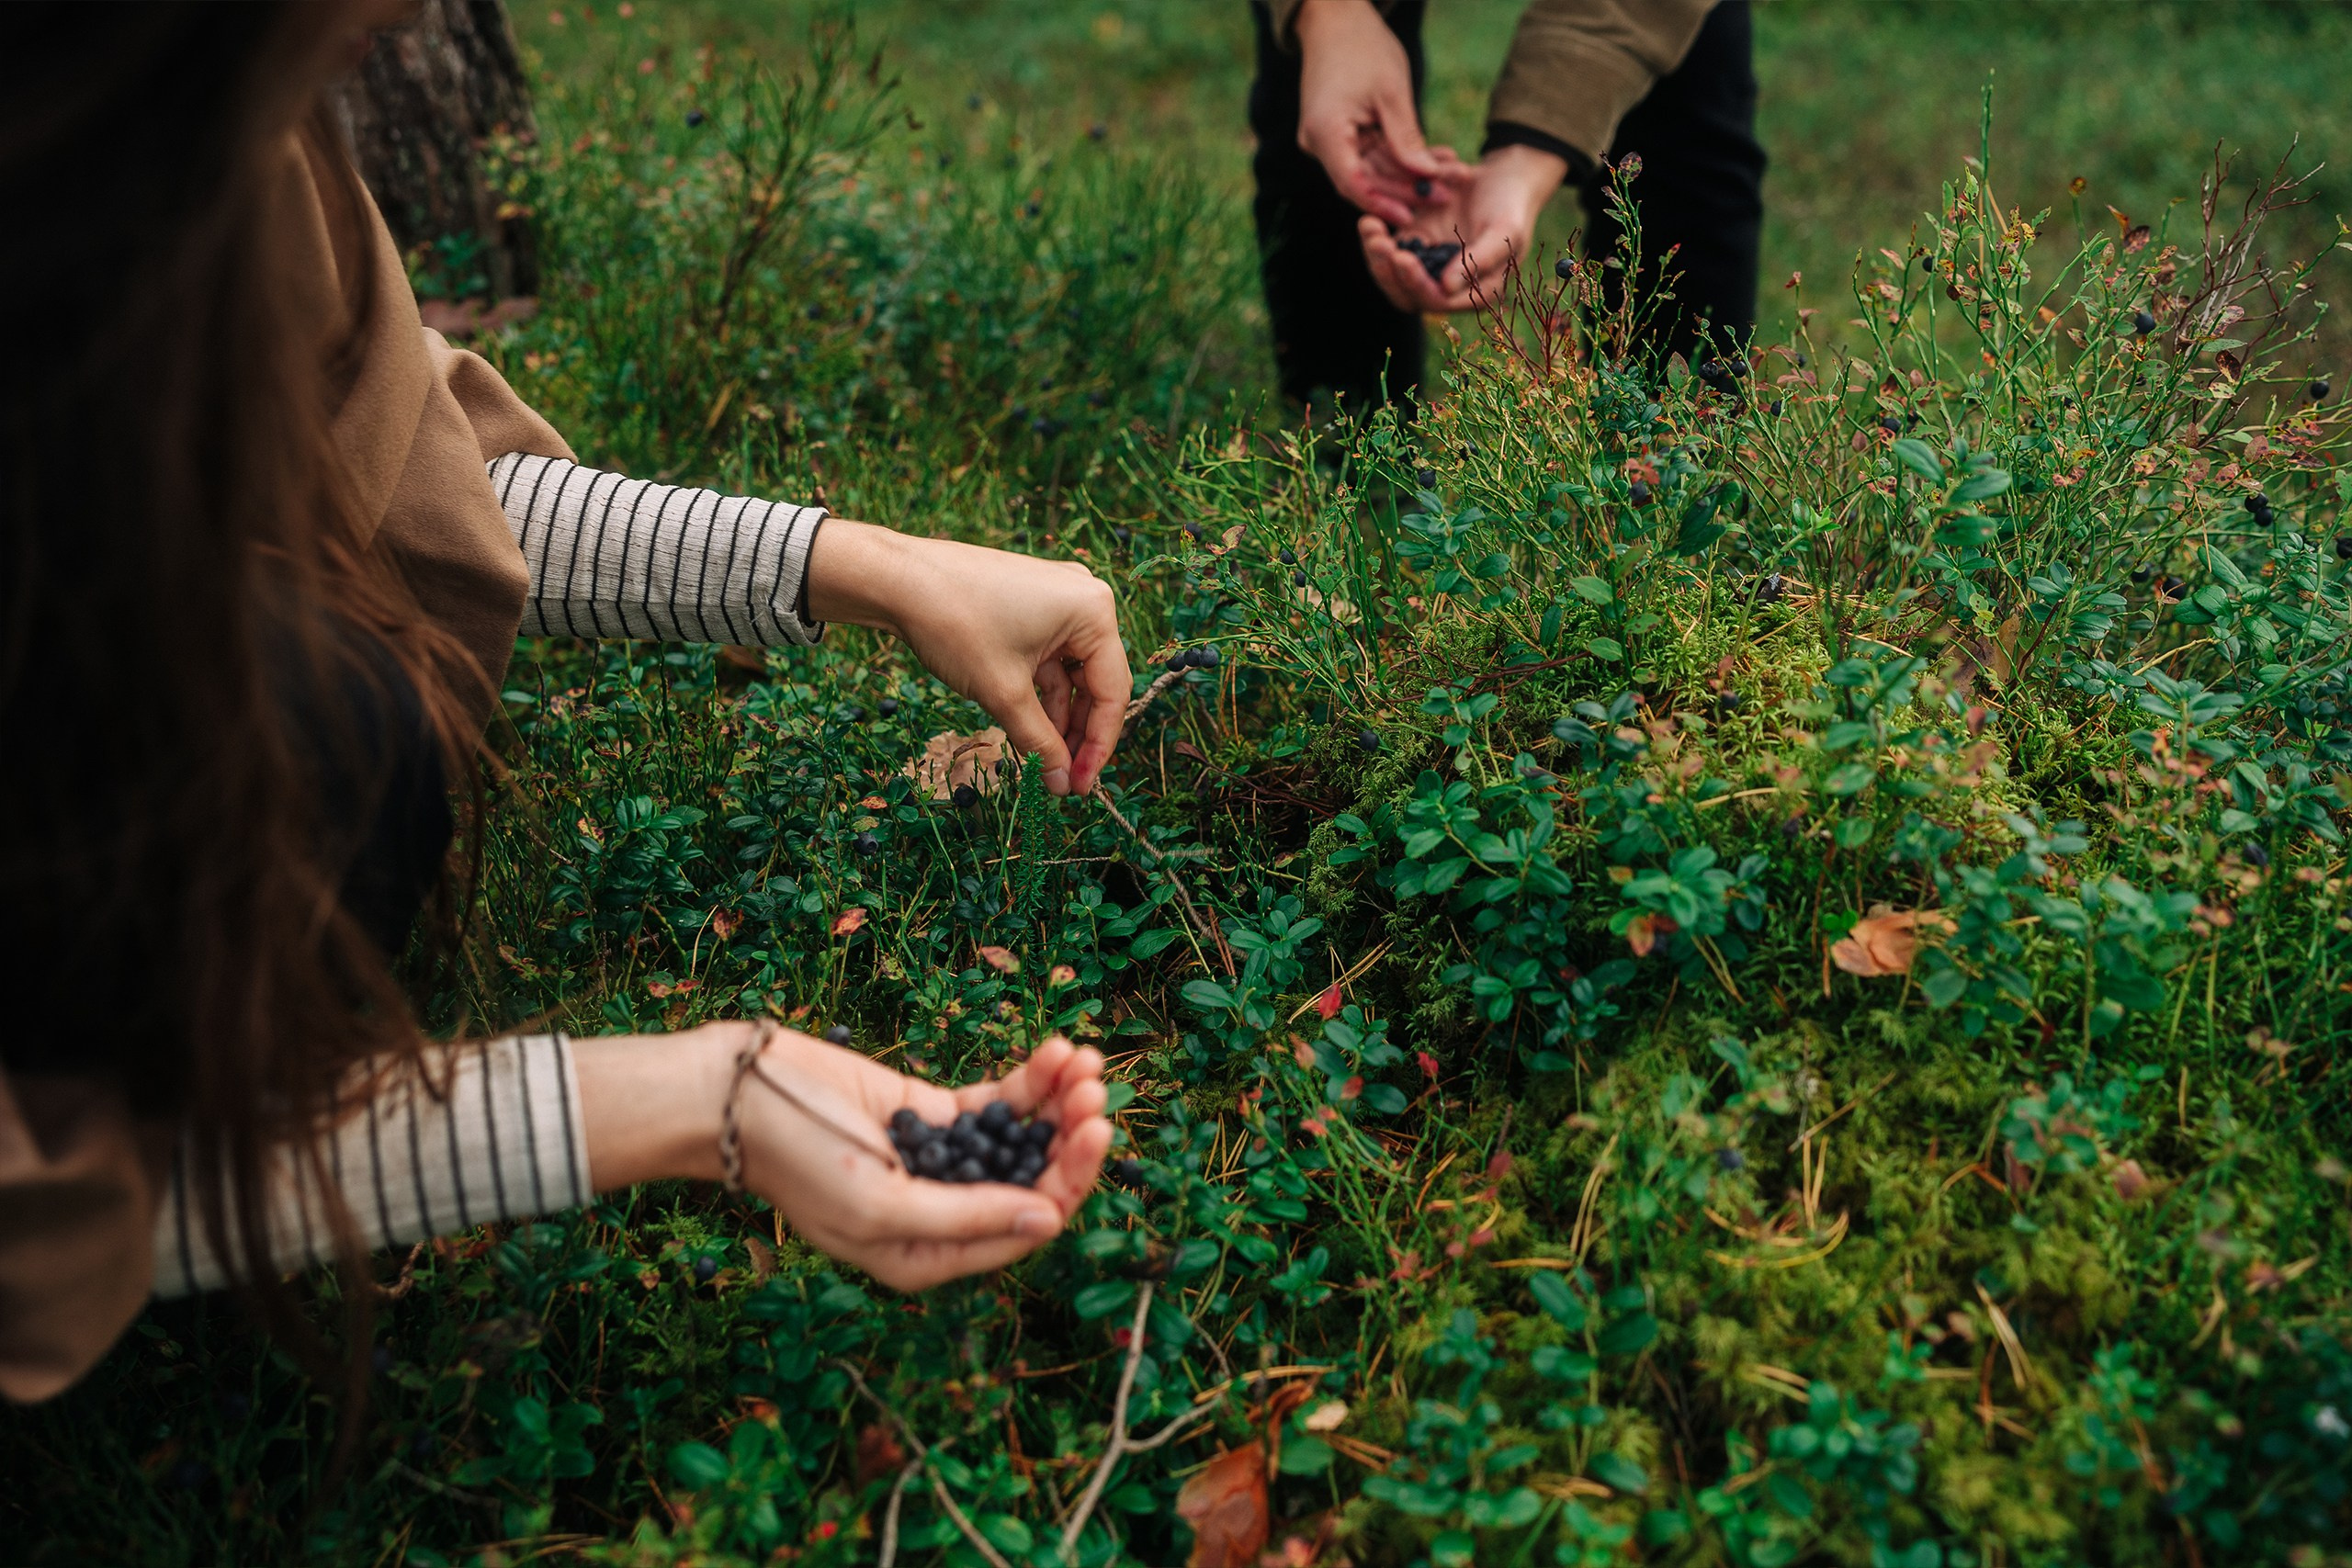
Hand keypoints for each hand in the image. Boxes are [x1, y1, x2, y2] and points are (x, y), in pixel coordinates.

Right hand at [575, 1026, 1113, 1291]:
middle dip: (1072, 1137)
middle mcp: (942, 1214)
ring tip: (1083, 1061)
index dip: (1069, 1182)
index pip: (1024, 1228)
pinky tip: (1057, 1052)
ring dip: (1059, 1102)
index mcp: (928, 1255)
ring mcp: (940, 1161)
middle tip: (1097, 1091)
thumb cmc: (798, 1158)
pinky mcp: (929, 1114)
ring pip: (1023, 1137)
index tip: (1094, 1130)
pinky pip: (996, 1103)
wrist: (735, 1094)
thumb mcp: (880, 1203)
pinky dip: (1029, 1080)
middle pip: (1034, 1180)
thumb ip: (966, 1216)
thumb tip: (1047, 1221)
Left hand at [804, 520, 1130, 796]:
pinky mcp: (1030, 605)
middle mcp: (1085, 599)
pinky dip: (1038, 694)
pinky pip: (1048, 659)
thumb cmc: (954, 624)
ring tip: (1041, 761)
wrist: (896, 580)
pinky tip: (1027, 729)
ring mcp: (1056, 600)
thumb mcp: (1003, 693)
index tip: (1080, 786)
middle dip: (1076, 733)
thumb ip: (1039, 743)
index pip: (1112, 691)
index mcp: (1094, 611)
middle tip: (1061, 780)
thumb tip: (1061, 785)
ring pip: (1070, 674)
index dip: (1098, 746)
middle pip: (1095, 683)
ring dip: (1056, 718)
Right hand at [1293, 0, 1462, 226]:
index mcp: (1325, 132)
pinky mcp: (1339, 134)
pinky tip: (1432, 162)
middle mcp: (1319, 143)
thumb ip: (1406, 138)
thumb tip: (1426, 177)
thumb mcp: (1392, 92)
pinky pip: (1370, 155)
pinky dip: (1399, 158)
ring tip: (1449, 177)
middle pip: (1364, 180)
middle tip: (1446, 195)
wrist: (1335, 19)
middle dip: (1406, 189)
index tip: (1411, 216)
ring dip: (1408, 175)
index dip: (1383, 203)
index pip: (1353, 183)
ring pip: (1371, 170)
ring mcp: (1327, 140)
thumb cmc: (1362, 46)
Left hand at [1357, 144, 1570, 312]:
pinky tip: (1368, 221)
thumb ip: (1479, 259)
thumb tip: (1446, 288)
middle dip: (1388, 271)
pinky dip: (1375, 239)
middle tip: (1378, 242)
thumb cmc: (1512, 206)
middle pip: (1406, 294)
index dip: (1417, 284)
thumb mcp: (1505, 230)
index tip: (1403, 257)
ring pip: (1391, 274)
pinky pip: (1388, 249)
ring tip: (1369, 227)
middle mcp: (1446, 286)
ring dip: (1376, 255)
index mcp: (1473, 293)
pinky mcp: (1413, 242)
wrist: (1504, 177)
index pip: (1437, 300)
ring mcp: (1427, 265)